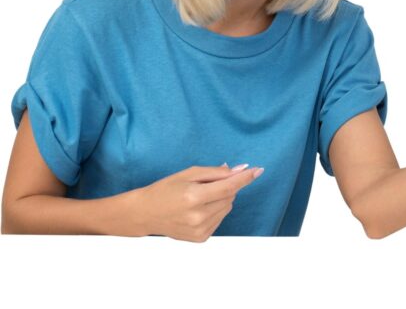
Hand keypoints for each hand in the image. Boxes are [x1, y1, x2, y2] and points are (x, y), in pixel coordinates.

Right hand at [128, 164, 262, 241]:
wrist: (145, 213)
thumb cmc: (165, 190)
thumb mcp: (189, 174)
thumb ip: (217, 172)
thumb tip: (240, 170)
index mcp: (193, 197)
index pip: (229, 187)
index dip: (245, 178)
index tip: (258, 170)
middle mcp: (198, 216)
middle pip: (230, 196)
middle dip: (225, 187)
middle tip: (205, 185)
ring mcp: (200, 230)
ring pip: (227, 207)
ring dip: (220, 199)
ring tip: (198, 199)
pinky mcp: (201, 238)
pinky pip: (220, 218)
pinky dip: (214, 211)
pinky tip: (197, 210)